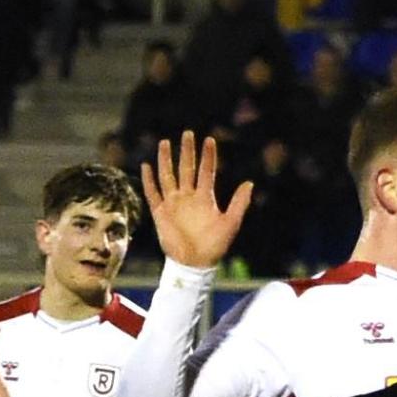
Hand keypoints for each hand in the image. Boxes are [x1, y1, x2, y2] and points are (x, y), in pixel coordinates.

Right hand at [139, 130, 252, 267]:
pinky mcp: (160, 212)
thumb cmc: (214, 245)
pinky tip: (146, 165)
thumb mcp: (231, 223)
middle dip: (187, 151)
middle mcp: (188, 196)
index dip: (208, 156)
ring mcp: (173, 203)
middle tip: (187, 133)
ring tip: (165, 142)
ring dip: (166, 160)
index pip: (206, 171)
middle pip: (186, 168)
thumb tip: (250, 183)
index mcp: (205, 197)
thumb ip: (239, 203)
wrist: (194, 263)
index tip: (209, 139)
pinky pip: (153, 193)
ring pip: (168, 176)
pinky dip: (149, 180)